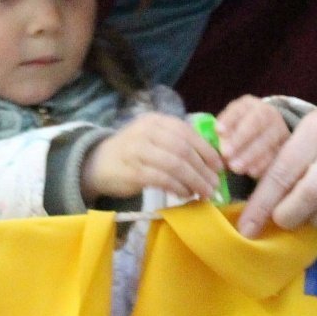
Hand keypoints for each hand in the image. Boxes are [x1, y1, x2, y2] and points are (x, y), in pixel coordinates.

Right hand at [80, 113, 224, 204]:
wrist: (96, 163)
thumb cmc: (133, 152)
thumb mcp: (154, 138)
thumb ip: (178, 142)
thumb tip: (212, 160)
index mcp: (156, 120)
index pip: (188, 132)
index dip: (207, 150)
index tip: (219, 167)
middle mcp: (147, 131)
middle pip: (184, 150)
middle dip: (203, 169)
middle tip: (215, 185)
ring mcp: (138, 150)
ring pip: (175, 165)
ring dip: (194, 181)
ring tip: (204, 193)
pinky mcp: (132, 171)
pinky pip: (162, 179)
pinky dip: (178, 188)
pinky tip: (186, 195)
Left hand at [215, 96, 290, 179]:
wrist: (266, 135)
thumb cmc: (237, 133)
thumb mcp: (229, 127)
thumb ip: (222, 134)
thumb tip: (213, 146)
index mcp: (248, 105)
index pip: (238, 109)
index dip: (229, 119)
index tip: (218, 131)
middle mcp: (266, 113)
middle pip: (255, 122)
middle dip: (240, 139)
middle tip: (226, 154)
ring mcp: (279, 129)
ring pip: (268, 139)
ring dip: (251, 154)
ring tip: (236, 167)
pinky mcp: (286, 146)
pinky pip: (277, 154)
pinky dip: (264, 164)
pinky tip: (252, 172)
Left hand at [236, 88, 316, 237]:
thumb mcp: (307, 132)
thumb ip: (286, 162)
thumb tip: (257, 205)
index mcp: (315, 127)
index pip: (283, 171)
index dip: (262, 204)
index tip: (247, 228)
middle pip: (312, 191)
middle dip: (290, 215)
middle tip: (283, 221)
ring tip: (312, 216)